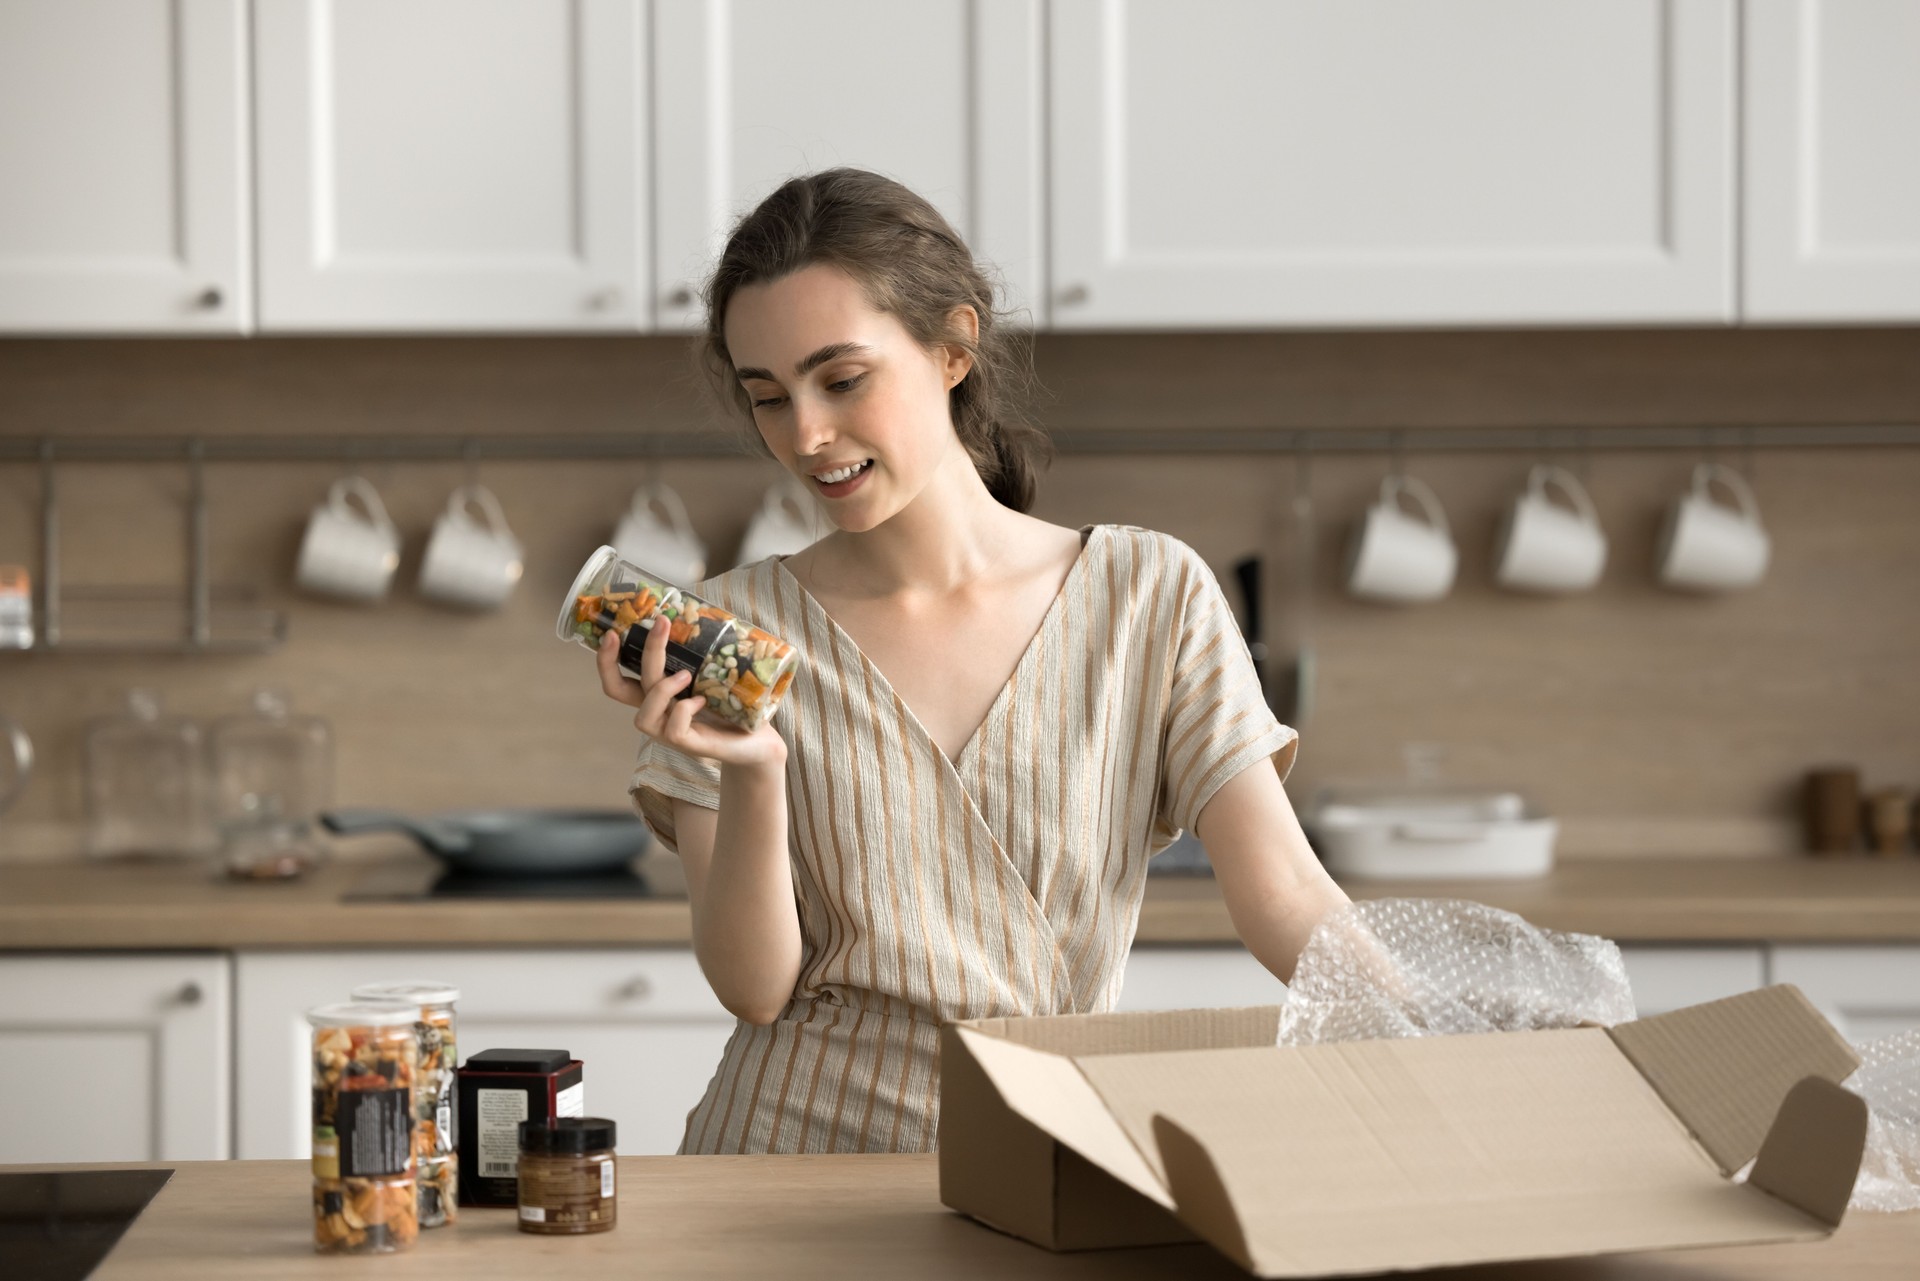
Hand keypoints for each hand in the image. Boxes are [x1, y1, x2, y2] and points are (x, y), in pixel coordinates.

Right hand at [595, 620, 786, 769]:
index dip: (606, 661)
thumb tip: (707, 611)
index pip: (617, 681)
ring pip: (644, 715)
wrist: (759, 742)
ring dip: (661, 690)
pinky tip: (703, 700)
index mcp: (657, 695)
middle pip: (621, 691)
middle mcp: (658, 712)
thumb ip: (703, 653)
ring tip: (686, 675)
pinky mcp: (689, 744)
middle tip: (658, 624)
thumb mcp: (714, 674)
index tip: (611, 633)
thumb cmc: (734, 706)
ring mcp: (670, 731)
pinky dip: (685, 711)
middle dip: (628, 656)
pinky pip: (674, 729)